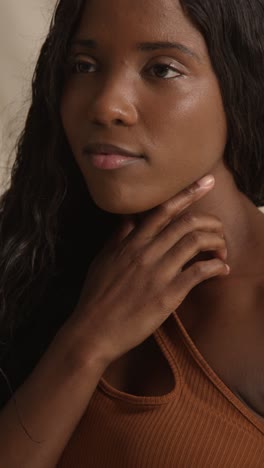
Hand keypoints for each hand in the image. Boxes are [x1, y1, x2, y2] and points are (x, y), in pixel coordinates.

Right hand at [70, 175, 228, 366]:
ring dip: (216, 242)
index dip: (188, 193)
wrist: (93, 331)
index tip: (205, 182)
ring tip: (222, 250)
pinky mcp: (168, 295)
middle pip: (186, 223)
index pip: (163, 210)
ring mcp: (157, 273)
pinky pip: (198, 272)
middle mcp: (146, 252)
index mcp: (131, 242)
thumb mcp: (102, 260)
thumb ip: (118, 237)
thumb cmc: (96, 297)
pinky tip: (222, 270)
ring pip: (195, 242)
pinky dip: (215, 267)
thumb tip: (129, 219)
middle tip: (220, 227)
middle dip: (210, 220)